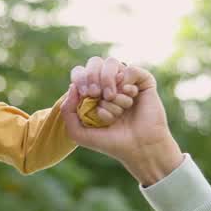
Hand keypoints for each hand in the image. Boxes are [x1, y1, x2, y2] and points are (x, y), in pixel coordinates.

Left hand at [62, 57, 183, 185]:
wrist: (138, 147)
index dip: (80, 79)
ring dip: (111, 87)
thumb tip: (72, 86)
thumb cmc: (110, 142)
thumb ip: (67, 112)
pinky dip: (127, 86)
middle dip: (94, 79)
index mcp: (93, 92)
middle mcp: (109, 84)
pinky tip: (130, 99)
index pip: (80, 72)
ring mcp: (126, 81)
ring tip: (116, 105)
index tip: (86, 95)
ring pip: (112, 65)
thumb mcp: (78, 133)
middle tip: (99, 96)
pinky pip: (130, 70)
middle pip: (95, 63)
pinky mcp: (143, 81)